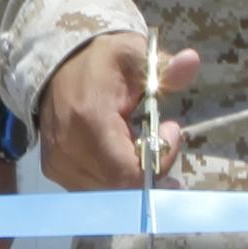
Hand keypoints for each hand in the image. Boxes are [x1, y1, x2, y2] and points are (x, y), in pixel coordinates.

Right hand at [35, 36, 205, 194]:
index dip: (158, 162)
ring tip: (139, 144)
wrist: (55, 68)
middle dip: (151, 169)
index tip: (170, 129)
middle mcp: (68, 150)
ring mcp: (59, 165)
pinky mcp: (55, 171)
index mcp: (89, 120)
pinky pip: (96, 189)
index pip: (128, 172)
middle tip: (160, 141)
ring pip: (111, 192)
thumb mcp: (134, 55)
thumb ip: (164, 67)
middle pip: (122, 186)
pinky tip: (121, 155)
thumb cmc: (101, 63)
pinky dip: (115, 179)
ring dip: (134, 175)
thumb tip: (192, 61)